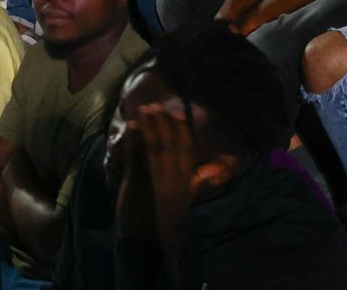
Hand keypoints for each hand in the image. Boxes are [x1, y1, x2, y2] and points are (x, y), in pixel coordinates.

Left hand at [113, 97, 195, 246]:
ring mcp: (155, 179)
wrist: (147, 240)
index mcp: (185, 180)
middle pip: (169, 143)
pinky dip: (133, 140)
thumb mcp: (187, 199)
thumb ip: (197, 181)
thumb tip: (214, 168)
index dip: (181, 128)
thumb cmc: (166, 218)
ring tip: (143, 110)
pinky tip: (131, 127)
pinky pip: (136, 156)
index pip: (186, 148)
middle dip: (163, 122)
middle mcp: (173, 176)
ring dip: (148, 126)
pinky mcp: (137, 182)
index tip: (177, 112)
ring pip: (153, 146)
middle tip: (156, 105)